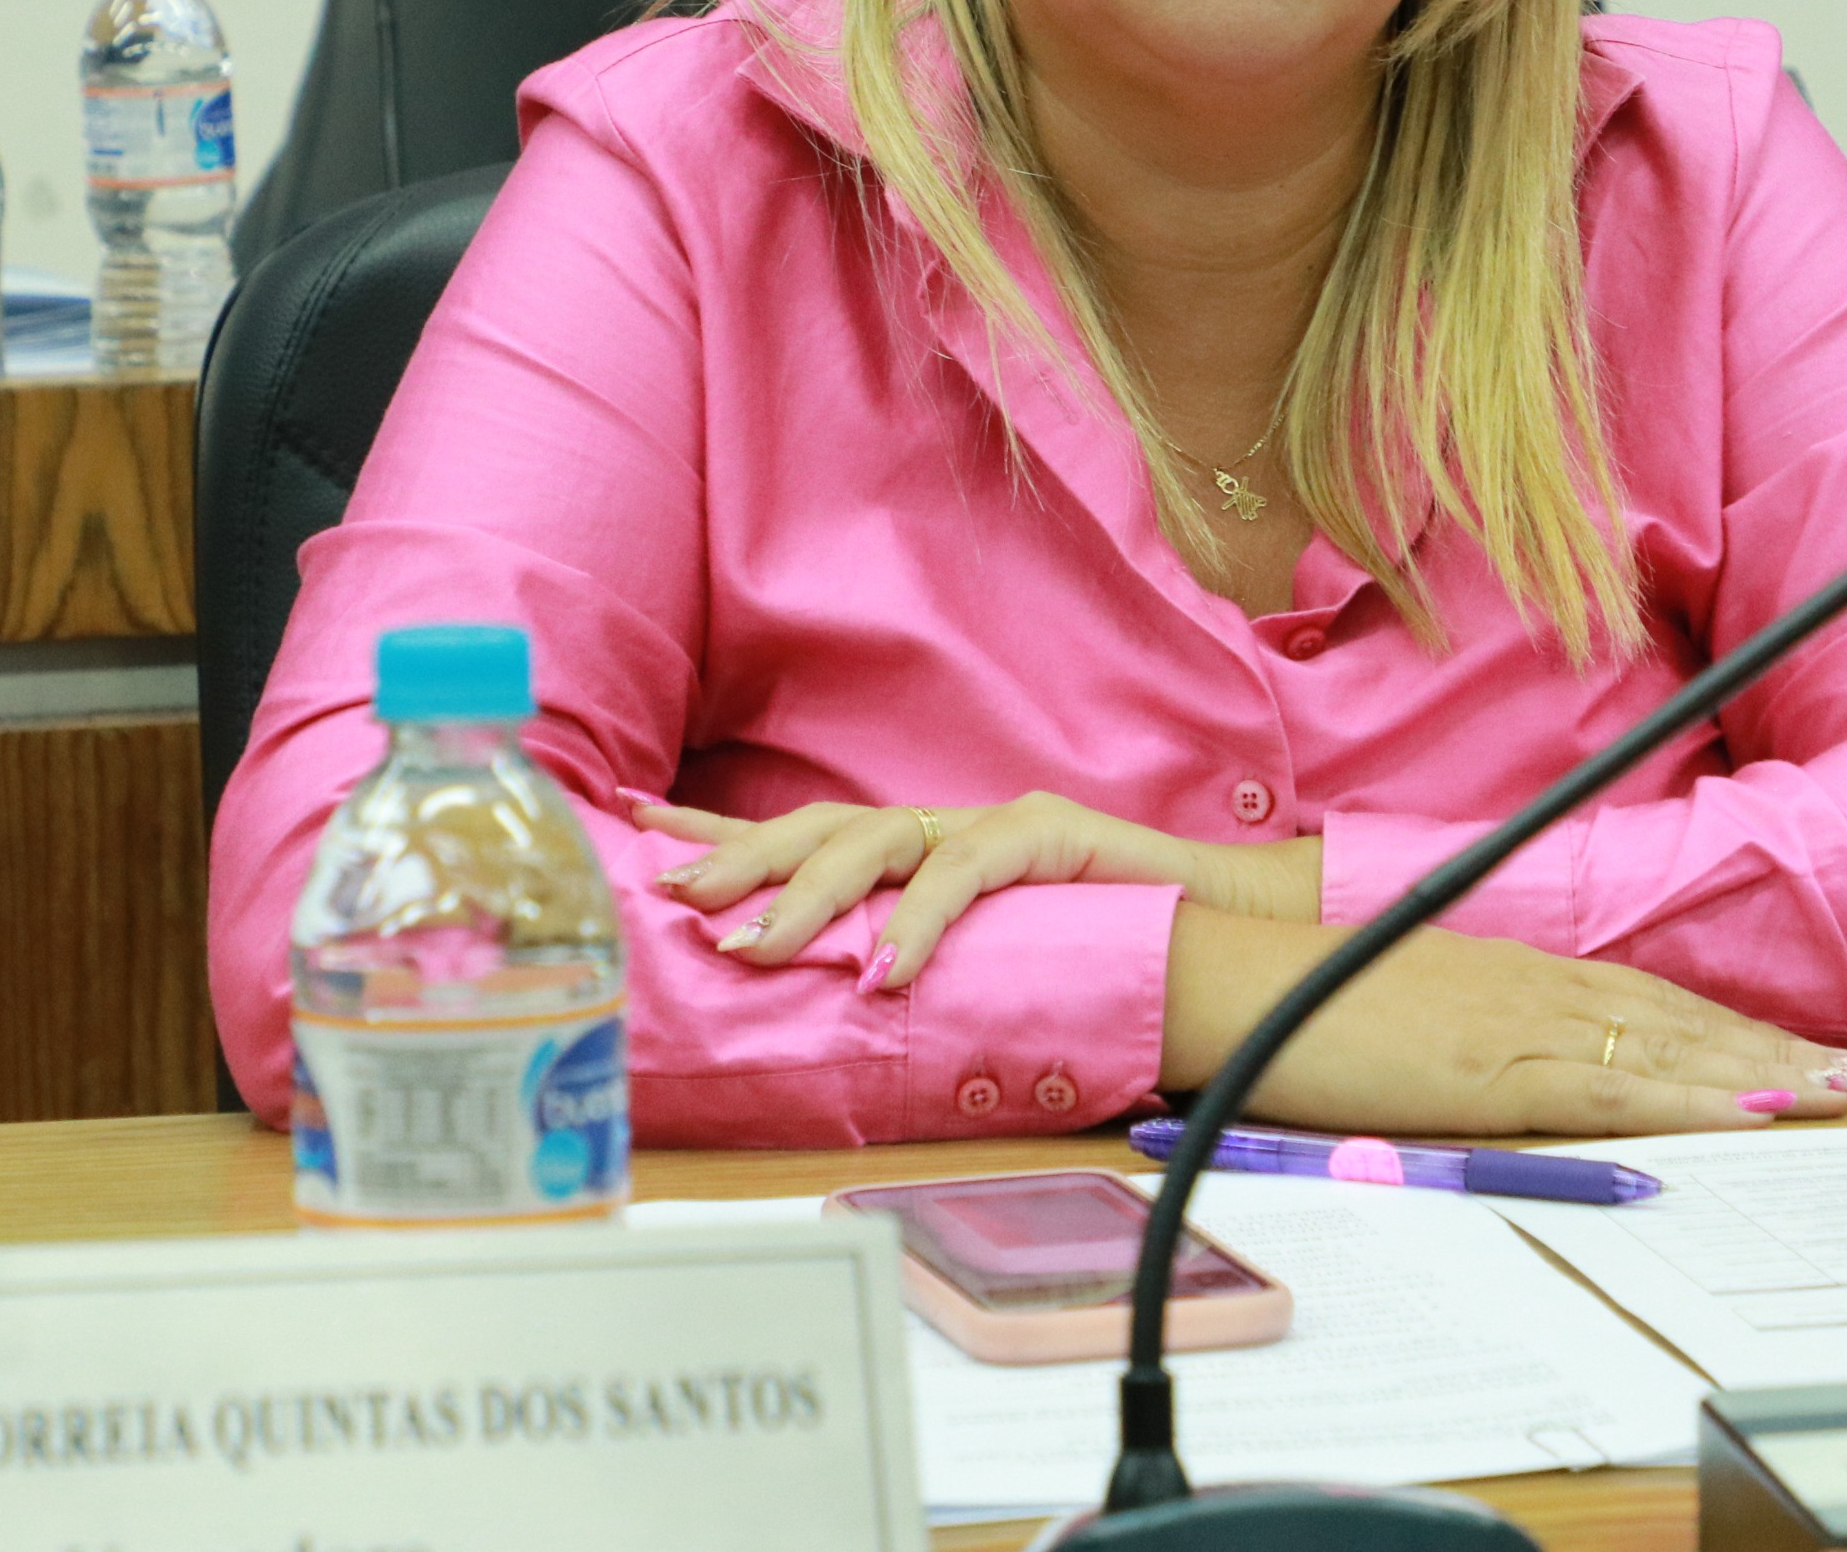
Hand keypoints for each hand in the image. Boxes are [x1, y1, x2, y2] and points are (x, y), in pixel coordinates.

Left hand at [629, 791, 1321, 990]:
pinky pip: (970, 872)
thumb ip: (910, 972)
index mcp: (918, 854)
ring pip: (877, 840)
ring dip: (809, 896)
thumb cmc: (1096, 960)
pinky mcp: (1050, 834)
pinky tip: (891, 968)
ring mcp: (994, 823)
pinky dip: (924, 920)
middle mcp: (944, 827)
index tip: (630, 823)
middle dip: (737, 860)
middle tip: (673, 900)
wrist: (1216, 932)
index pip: (799, 834)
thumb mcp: (981, 972)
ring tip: (756, 947)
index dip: (715, 829)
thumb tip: (825, 1022)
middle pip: (818, 826)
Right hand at [1164, 908, 1846, 1134]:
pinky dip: (1691, 1099)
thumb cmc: (1306, 1002)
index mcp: (1517, 974)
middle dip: (1776, 1049)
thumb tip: (1513, 1073)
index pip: (1651, 1002)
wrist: (1235, 981)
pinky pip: (1614, 1088)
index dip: (1731, 1029)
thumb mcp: (1407, 1013)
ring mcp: (1521, 1024)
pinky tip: (1747, 1112)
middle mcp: (1537, 987)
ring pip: (1670, 1048)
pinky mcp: (1495, 1069)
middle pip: (1682, 1020)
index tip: (1799, 1051)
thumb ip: (1471, 1035)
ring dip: (1762, 1071)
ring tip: (1838, 1092)